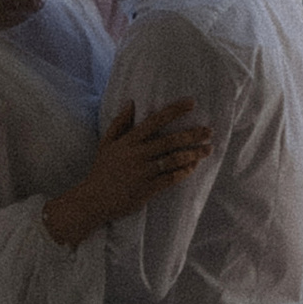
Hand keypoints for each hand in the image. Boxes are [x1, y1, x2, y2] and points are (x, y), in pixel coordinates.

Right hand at [45, 99, 211, 244]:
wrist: (93, 200)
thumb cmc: (101, 170)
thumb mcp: (106, 143)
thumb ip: (119, 123)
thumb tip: (131, 103)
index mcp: (129, 141)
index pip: (155, 120)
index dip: (175, 110)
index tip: (191, 103)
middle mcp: (137, 154)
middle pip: (170, 140)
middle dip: (192, 134)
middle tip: (209, 131)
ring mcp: (143, 172)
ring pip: (173, 160)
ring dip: (193, 154)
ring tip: (207, 150)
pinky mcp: (147, 189)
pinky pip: (170, 178)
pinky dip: (183, 172)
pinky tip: (193, 167)